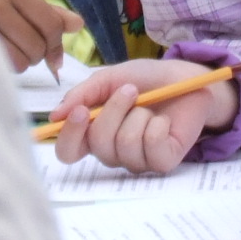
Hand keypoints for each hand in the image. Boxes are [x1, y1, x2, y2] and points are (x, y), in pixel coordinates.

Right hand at [0, 0, 85, 71]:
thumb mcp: (21, 8)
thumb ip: (50, 16)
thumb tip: (78, 24)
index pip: (52, 24)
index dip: (56, 44)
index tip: (51, 54)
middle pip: (38, 44)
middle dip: (36, 54)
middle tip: (20, 48)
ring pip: (23, 59)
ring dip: (20, 62)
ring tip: (6, 51)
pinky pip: (6, 67)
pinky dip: (7, 68)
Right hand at [49, 55, 240, 171]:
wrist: (184, 78)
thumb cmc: (146, 80)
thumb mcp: (110, 78)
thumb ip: (82, 95)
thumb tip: (56, 116)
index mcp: (95, 133)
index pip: (69, 151)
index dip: (69, 136)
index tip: (81, 112)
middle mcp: (113, 151)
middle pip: (97, 145)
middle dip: (114, 111)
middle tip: (130, 90)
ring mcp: (138, 160)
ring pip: (124, 144)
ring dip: (138, 114)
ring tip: (149, 105)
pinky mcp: (163, 161)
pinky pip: (151, 146)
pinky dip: (157, 124)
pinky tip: (164, 120)